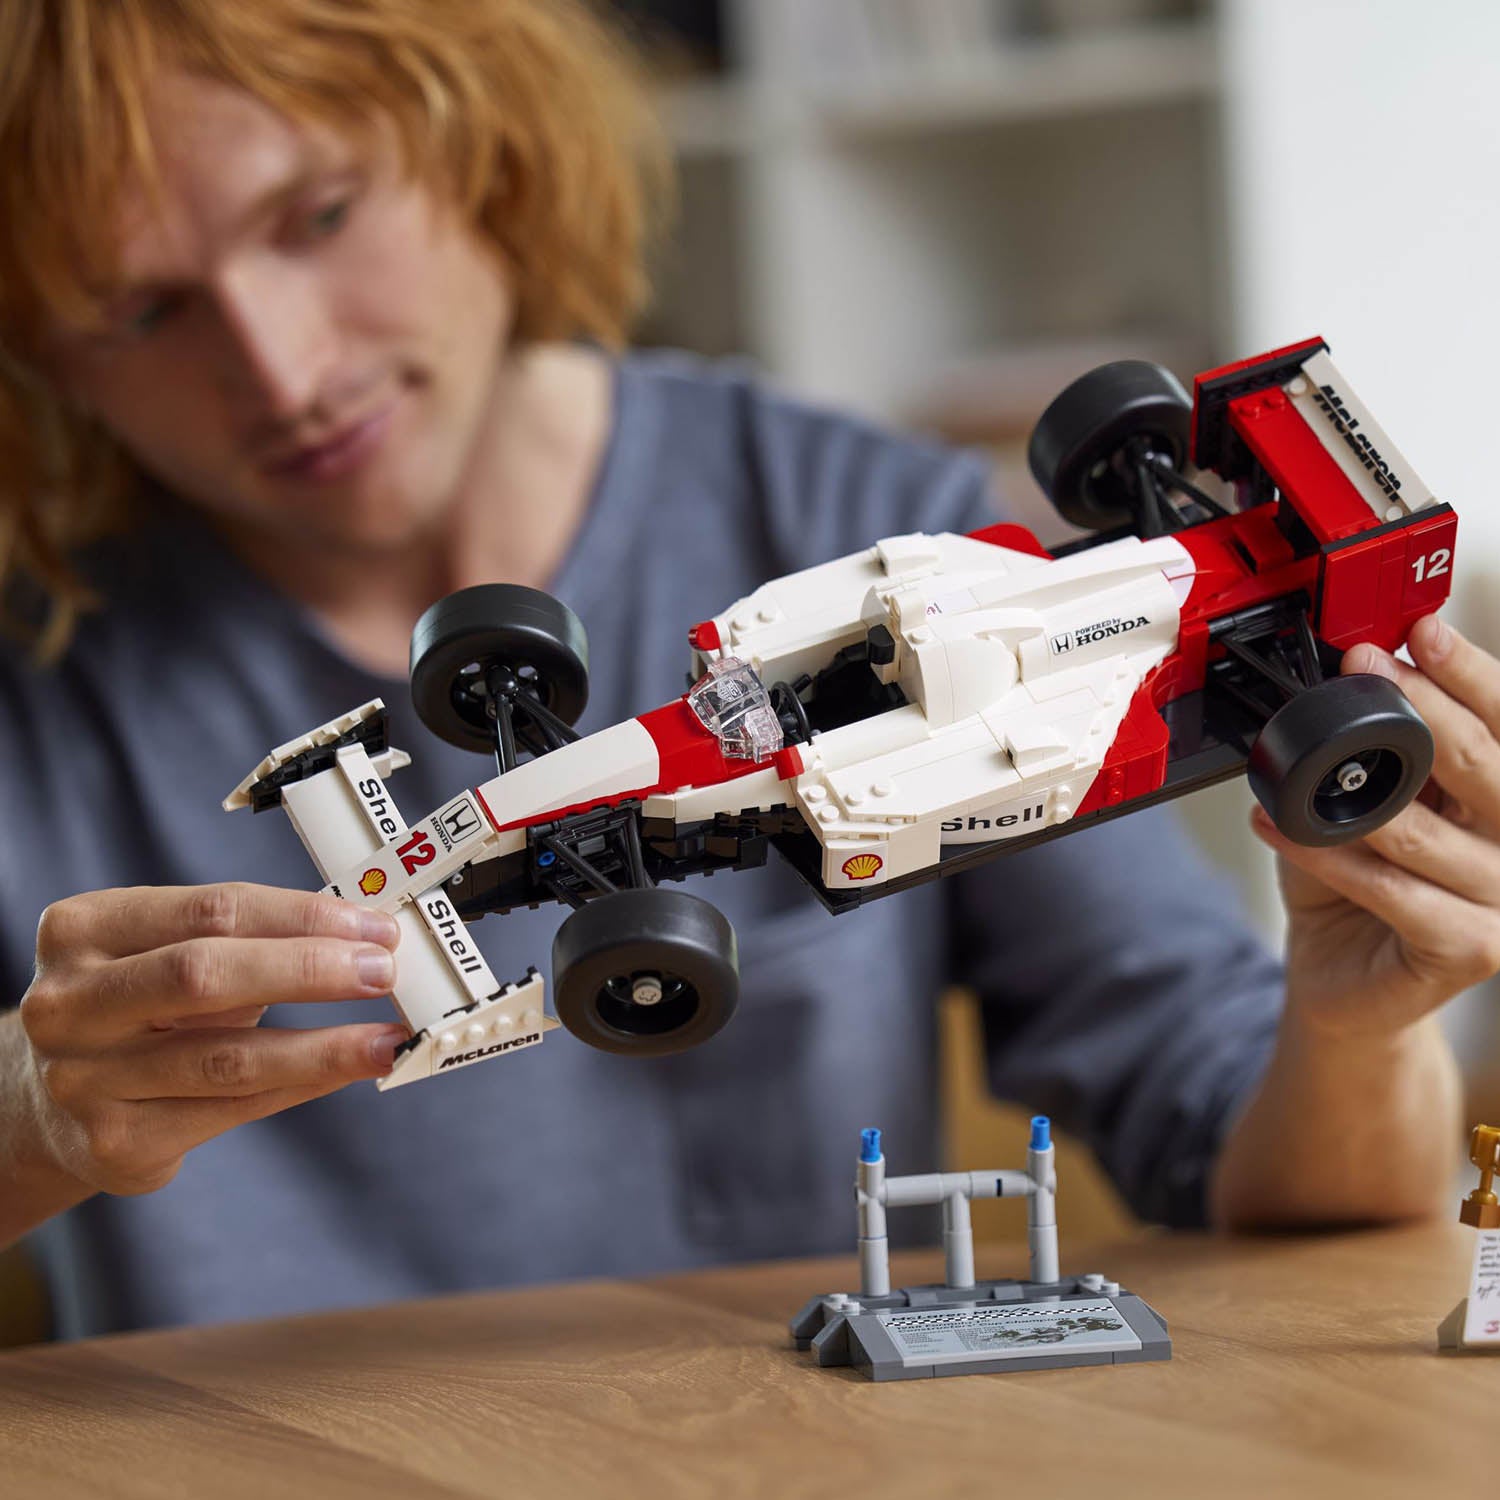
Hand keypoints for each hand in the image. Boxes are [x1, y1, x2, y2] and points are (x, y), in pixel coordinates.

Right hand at [15, 883, 404, 1196]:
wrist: (47, 1100)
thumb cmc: (137, 1006)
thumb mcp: (166, 952)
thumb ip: (248, 938)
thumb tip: (362, 938)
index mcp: (82, 930)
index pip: (213, 909)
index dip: (303, 916)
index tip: (371, 926)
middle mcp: (70, 1003)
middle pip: (206, 975)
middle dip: (309, 971)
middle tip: (382, 971)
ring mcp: (83, 1078)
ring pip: (226, 1058)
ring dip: (323, 1048)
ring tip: (385, 1039)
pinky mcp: (114, 1142)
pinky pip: (231, 1110)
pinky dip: (301, 1086)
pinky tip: (345, 1072)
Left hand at [1250, 613, 1499, 1037]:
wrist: (1344, 978)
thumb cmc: (1357, 884)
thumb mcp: (1371, 802)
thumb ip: (1384, 752)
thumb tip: (1360, 673)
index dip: (1472, 676)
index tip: (1424, 632)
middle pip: (1487, 765)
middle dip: (1424, 707)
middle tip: (1367, 666)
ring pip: (1427, 832)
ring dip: (1354, 793)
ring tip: (1301, 761)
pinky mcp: (1469, 949)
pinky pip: (1393, 891)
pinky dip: (1330, 856)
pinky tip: (1284, 830)